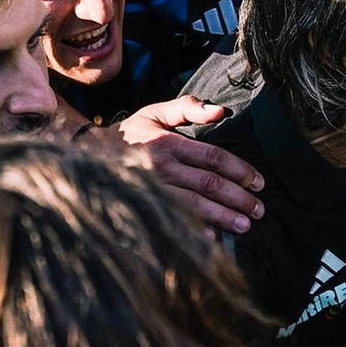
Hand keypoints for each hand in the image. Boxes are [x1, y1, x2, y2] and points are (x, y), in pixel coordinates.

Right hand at [118, 96, 264, 233]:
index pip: (214, 158)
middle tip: (259, 210)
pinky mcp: (143, 205)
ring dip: (223, 217)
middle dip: (239, 198)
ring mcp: (152, 189)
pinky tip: (211, 238)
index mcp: (169, 143)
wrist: (86, 154)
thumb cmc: (129, 133)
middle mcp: (163, 167)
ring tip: (245, 225)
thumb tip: (220, 111)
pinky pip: (172, 220)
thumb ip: (188, 108)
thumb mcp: (155, 112)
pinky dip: (192, 230)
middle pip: (210, 184)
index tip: (259, 183)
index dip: (241, 171)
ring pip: (195, 205)